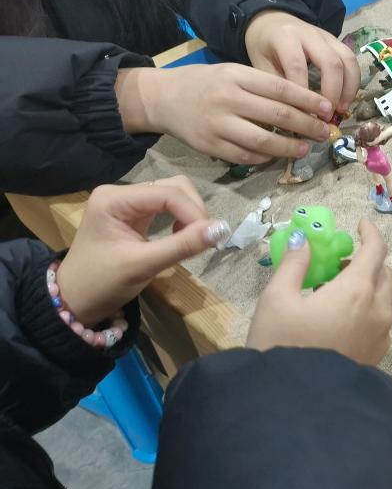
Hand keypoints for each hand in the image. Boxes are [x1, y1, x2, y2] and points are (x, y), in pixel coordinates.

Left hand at [58, 177, 227, 327]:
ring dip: (189, 213)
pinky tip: (181, 237)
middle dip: (193, 210)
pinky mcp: (133, 213)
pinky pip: (166, 206)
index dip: (194, 212)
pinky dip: (181, 218)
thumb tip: (221, 229)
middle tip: (204, 239)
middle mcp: (121, 193)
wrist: (74, 301)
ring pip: (173, 193)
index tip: (212, 238)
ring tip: (192, 239)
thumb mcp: (142, 265)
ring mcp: (127, 202)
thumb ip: (182, 245)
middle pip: (173, 187)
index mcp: (114, 199)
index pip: (168, 193)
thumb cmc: (101, 284)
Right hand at [118, 64, 333, 165]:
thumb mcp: (233, 72)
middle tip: (324, 132)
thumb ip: (262, 85)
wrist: (161, 97)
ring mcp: (218, 124)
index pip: (282, 88)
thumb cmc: (205, 83)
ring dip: (289, 147)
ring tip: (304, 148)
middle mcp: (228, 99)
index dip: (309, 100)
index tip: (327, 109)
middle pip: (277, 115)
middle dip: (307, 126)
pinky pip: (245, 156)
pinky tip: (277, 155)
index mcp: (237, 76)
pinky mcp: (209, 146)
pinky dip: (265, 158)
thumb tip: (304, 104)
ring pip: (263, 140)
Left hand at [244, 10, 360, 113]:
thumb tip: (294, 117)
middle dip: (332, 92)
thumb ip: (276, 86)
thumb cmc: (264, 47)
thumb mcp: (260, 64)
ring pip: (347, 60)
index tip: (305, 117)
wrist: (271, 21)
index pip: (298, 67)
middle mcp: (310, 34)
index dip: (303, 94)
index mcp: (285, 37)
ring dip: (348, 88)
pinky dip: (353, 82)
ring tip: (341, 110)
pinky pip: (352, 61)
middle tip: (327, 116)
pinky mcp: (337, 42)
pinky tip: (346, 99)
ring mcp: (327, 36)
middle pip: (330, 62)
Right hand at [247, 218, 391, 364]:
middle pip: (384, 273)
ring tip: (336, 292)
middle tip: (339, 263)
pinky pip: (381, 322)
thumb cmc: (281, 345)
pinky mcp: (377, 357)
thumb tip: (302, 239)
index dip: (370, 232)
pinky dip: (368, 310)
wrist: (292, 406)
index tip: (360, 224)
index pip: (376, 249)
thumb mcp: (276, 299)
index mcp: (357, 290)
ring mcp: (382, 336)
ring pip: (385, 299)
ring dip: (368, 286)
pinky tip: (341, 320)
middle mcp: (378, 310)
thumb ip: (293, 263)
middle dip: (367, 261)